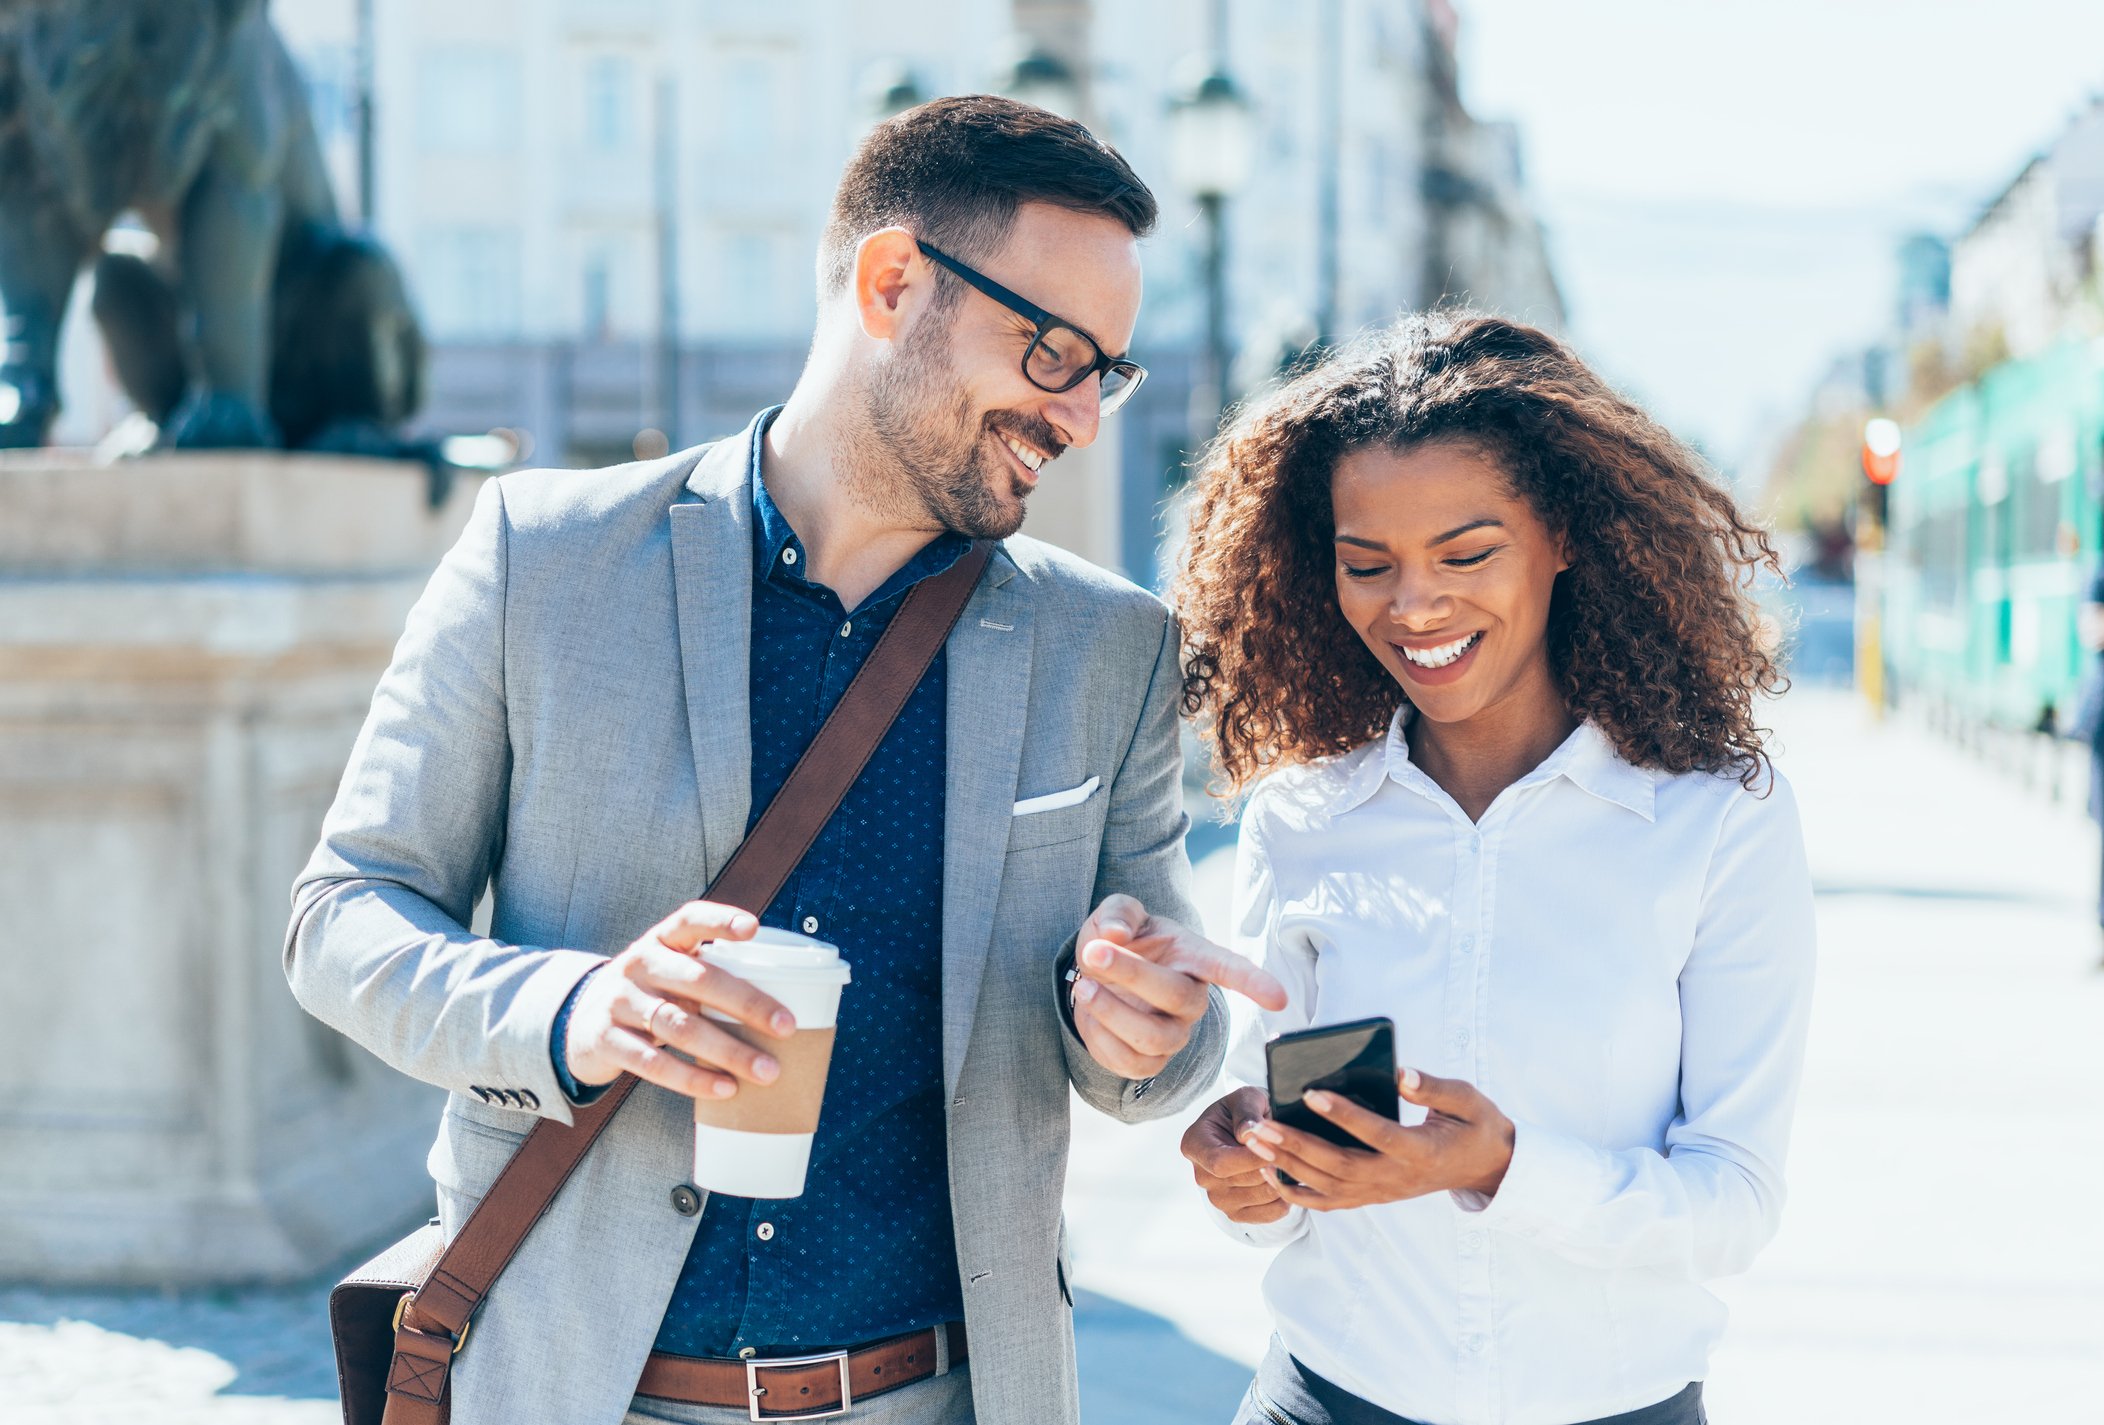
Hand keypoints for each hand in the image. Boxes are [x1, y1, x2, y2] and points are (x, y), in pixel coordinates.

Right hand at [564, 901, 797, 1099]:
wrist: (581, 1022)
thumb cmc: (651, 994)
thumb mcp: (671, 972)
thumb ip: (711, 976)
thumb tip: (787, 1007)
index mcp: (661, 940)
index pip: (690, 919)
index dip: (720, 921)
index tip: (753, 929)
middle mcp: (638, 963)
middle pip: (697, 979)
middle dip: (747, 1003)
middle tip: (786, 1027)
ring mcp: (619, 1001)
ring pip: (678, 1025)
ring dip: (728, 1050)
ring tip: (766, 1070)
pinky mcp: (607, 1040)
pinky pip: (653, 1062)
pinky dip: (693, 1079)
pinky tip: (725, 1089)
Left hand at [1068, 894, 1288, 1078]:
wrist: (1095, 975)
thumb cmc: (1119, 940)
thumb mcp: (1118, 915)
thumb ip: (1119, 912)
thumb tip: (1116, 933)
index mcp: (1196, 958)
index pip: (1232, 970)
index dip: (1255, 983)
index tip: (1280, 998)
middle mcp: (1192, 1000)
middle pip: (1176, 996)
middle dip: (1131, 973)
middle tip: (1094, 952)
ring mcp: (1173, 1034)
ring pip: (1152, 1036)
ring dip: (1110, 1010)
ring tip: (1083, 985)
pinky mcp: (1148, 1063)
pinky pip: (1128, 1062)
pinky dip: (1099, 1036)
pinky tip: (1088, 1010)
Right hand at [1180, 1086, 1289, 1224]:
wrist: (1252, 1130)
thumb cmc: (1245, 1111)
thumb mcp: (1246, 1098)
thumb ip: (1246, 1113)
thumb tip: (1247, 1135)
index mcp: (1195, 1144)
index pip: (1220, 1162)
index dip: (1251, 1159)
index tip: (1274, 1147)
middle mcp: (1202, 1175)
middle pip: (1242, 1181)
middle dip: (1270, 1166)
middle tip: (1289, 1152)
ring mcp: (1217, 1197)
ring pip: (1259, 1197)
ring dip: (1280, 1181)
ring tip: (1289, 1163)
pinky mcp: (1236, 1212)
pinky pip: (1267, 1214)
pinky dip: (1284, 1200)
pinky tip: (1286, 1181)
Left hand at [1243, 1068, 1515, 1210]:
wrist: (1485, 1167)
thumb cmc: (1475, 1125)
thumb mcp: (1468, 1100)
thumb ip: (1434, 1089)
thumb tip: (1399, 1074)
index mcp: (1422, 1151)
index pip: (1377, 1134)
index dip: (1344, 1115)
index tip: (1310, 1093)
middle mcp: (1397, 1177)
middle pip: (1340, 1166)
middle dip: (1297, 1145)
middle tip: (1262, 1125)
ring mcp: (1383, 1192)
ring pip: (1328, 1186)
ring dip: (1288, 1166)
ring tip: (1256, 1142)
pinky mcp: (1373, 1196)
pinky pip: (1329, 1202)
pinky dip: (1297, 1192)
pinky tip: (1269, 1173)